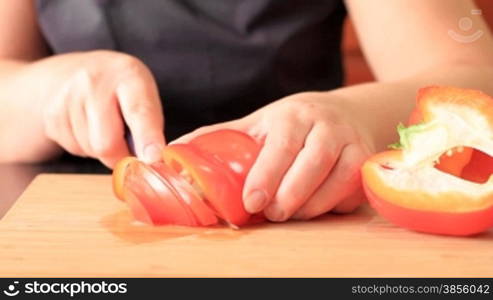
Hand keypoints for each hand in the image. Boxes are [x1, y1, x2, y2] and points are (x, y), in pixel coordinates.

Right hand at [39, 50, 164, 166]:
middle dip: (120, 155)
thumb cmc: (120, 89)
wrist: (72, 72)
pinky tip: (86, 126)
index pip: (139, 110)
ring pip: (91, 150)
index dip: (147, 137)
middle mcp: (94, 82)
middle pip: (107, 143)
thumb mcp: (143, 94)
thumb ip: (151, 126)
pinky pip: (74, 149)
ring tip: (103, 125)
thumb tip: (151, 159)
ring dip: (102, 149)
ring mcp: (68, 97)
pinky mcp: (51, 115)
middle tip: (126, 144)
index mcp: (128, 74)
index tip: (153, 157)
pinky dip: (85, 146)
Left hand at [174, 92, 374, 220]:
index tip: (252, 202)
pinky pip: (354, 190)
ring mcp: (352, 142)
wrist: (343, 112)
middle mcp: (326, 126)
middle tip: (272, 214)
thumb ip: (219, 137)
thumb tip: (173, 152)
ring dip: (313, 205)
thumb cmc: (292, 122)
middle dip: (290, 195)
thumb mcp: (257, 122)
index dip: (267, 175)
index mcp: (293, 115)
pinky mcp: (368, 160)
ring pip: (339, 180)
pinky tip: (317, 207)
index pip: (281, 145)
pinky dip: (335, 204)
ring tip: (290, 214)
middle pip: (313, 164)